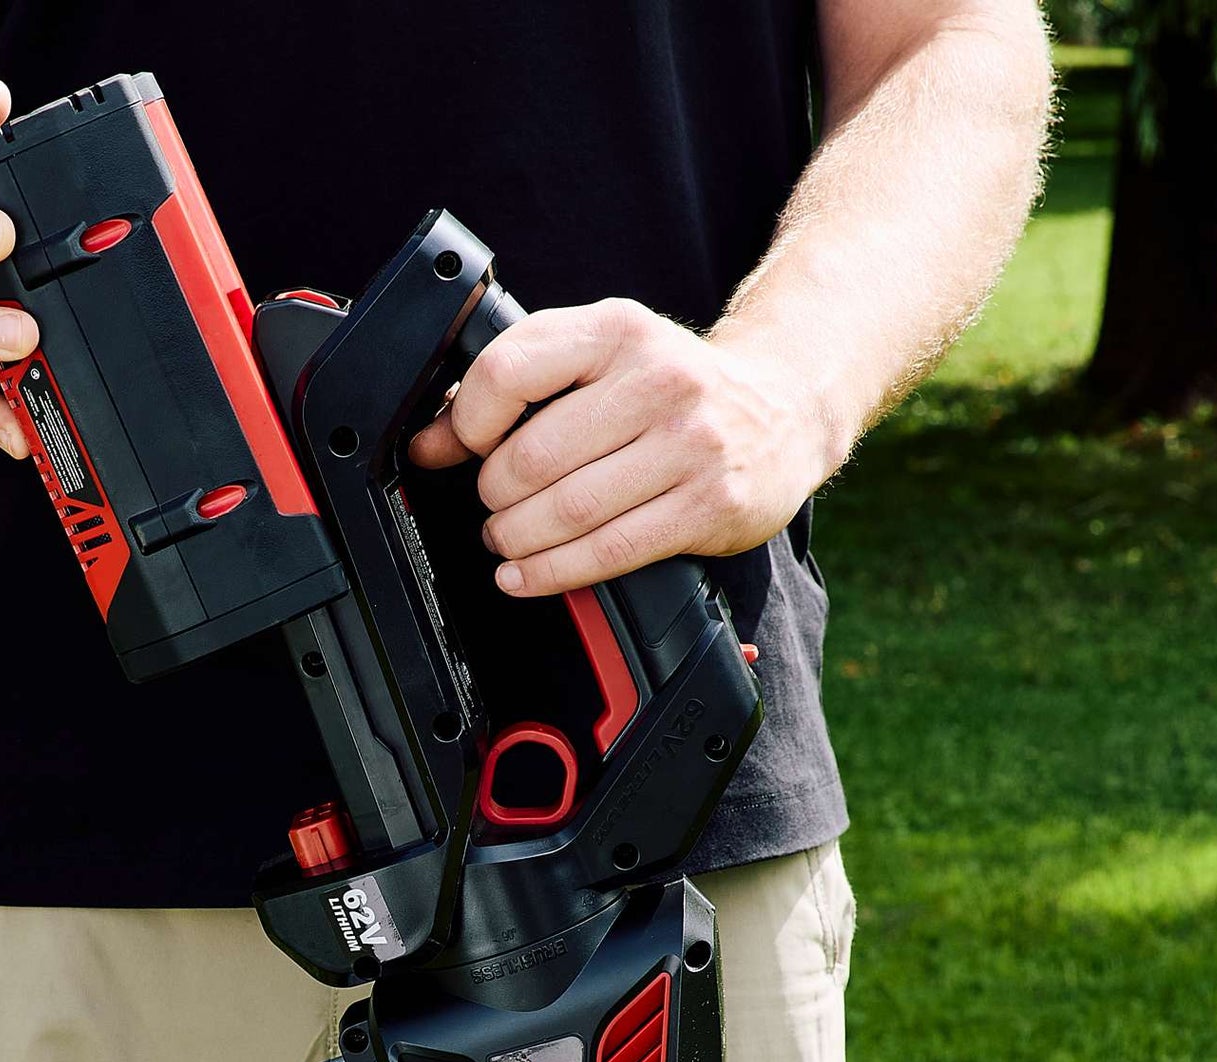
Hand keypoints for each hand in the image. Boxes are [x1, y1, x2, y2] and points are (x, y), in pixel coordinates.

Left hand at [409, 300, 839, 596]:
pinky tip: (525, 575)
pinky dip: (552, 573)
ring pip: (568, 510)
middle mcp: (659, 382)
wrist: (783, 408)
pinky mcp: (709, 505)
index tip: (455, 449)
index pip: (509, 372)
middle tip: (491, 507)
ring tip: (505, 541)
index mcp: (619, 331)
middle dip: (493, 495)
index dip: (465, 422)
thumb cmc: (674, 388)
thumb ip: (523, 381)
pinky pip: (609, 551)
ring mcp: (691, 446)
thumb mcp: (604, 356)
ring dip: (517, 539)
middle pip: (532, 456)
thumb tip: (433, 437)